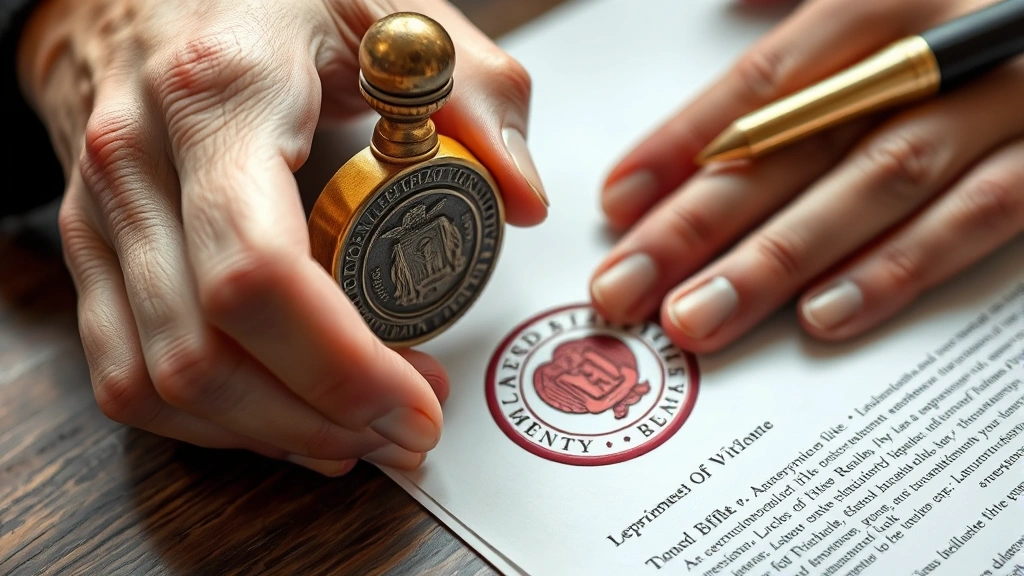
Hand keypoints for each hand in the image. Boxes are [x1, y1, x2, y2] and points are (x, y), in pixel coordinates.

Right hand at [17, 0, 546, 474]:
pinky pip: (126, 373)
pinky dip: (209, 422)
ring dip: (268, 435)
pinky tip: (282, 420)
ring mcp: (101, 213)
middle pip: (204, 356)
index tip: (419, 405)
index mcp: (221, 96)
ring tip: (357, 437)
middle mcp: (139, 162)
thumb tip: (522, 200)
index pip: (259, 274)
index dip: (343, 368)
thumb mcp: (387, 8)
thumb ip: (476, 94)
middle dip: (318, 422)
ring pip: (157, 384)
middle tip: (406, 433)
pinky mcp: (91, 250)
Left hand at [590, 0, 1022, 352]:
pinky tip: (820, 317)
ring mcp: (1004, 103)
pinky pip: (978, 218)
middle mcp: (939, 45)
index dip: (683, 141)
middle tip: (624, 287)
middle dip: (700, 222)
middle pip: (796, 141)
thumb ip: (803, 11)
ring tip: (696, 319)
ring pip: (872, 186)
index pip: (764, 81)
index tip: (618, 203)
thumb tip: (730, 7)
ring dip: (776, 261)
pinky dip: (896, 269)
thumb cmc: (963, 17)